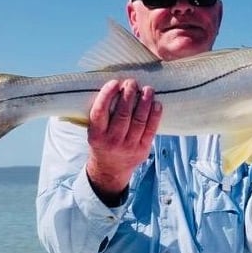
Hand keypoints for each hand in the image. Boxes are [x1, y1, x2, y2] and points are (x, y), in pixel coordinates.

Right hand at [86, 79, 161, 204]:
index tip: (114, 82)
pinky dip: (155, 115)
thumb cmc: (103, 143)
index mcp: (96, 135)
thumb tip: (116, 86)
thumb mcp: (95, 131)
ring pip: (139, 120)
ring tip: (147, 89)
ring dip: (144, 102)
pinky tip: (156, 104)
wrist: (110, 170)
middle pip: (123, 114)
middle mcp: (112, 141)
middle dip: (129, 94)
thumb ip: (102, 114)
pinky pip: (151, 130)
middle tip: (132, 82)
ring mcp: (128, 146)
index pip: (99, 111)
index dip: (107, 95)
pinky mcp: (143, 149)